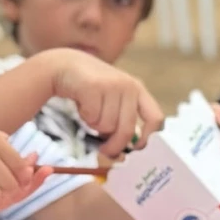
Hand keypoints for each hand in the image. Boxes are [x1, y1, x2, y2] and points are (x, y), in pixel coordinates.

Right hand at [47, 50, 164, 160]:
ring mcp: (112, 85)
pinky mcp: (94, 87)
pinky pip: (92, 118)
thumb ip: (121, 121)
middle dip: (114, 145)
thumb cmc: (90, 89)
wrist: (64, 65)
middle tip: (104, 151)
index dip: (147, 137)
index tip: (136, 148)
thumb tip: (124, 153)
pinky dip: (85, 117)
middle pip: (127, 130)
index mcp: (138, 89)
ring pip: (107, 126)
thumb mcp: (113, 100)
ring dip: (95, 126)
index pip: (155, 118)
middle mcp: (129, 86)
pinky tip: (82, 104)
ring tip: (90, 111)